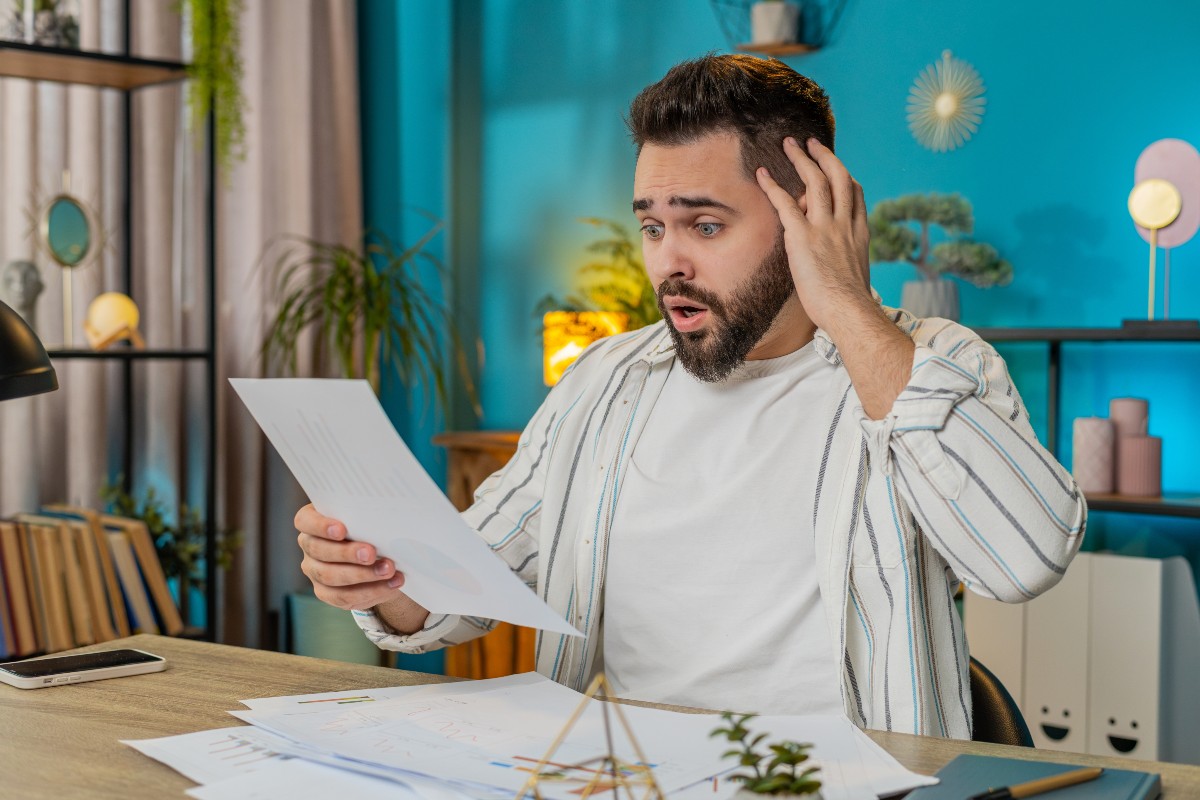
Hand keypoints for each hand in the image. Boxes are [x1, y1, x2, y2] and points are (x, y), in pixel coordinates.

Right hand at [295, 502, 405, 610]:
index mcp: (313, 521)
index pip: (305, 521)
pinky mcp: (326, 593)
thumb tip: (385, 521)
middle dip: (347, 553)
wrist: (381, 555)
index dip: (320, 526)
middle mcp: (309, 545)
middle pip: (319, 550)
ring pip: (330, 576)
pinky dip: (371, 591)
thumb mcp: (368, 520)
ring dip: (363, 575)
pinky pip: (344, 597)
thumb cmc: (371, 528)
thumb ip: (368, 519)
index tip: (341, 530)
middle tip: (371, 553)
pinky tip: (390, 584)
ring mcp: (315, 570)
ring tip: (388, 570)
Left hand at [755, 137, 871, 331]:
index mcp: (859, 233)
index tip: (838, 168)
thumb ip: (846, 265)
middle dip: (824, 156)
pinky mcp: (803, 236)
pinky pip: (785, 203)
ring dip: (801, 159)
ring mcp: (825, 227)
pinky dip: (772, 186)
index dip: (846, 177)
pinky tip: (762, 174)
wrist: (849, 310)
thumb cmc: (850, 306)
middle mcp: (844, 224)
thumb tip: (839, 271)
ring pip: (815, 181)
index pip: (856, 194)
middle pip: (838, 178)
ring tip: (789, 144)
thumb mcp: (855, 278)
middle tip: (812, 143)